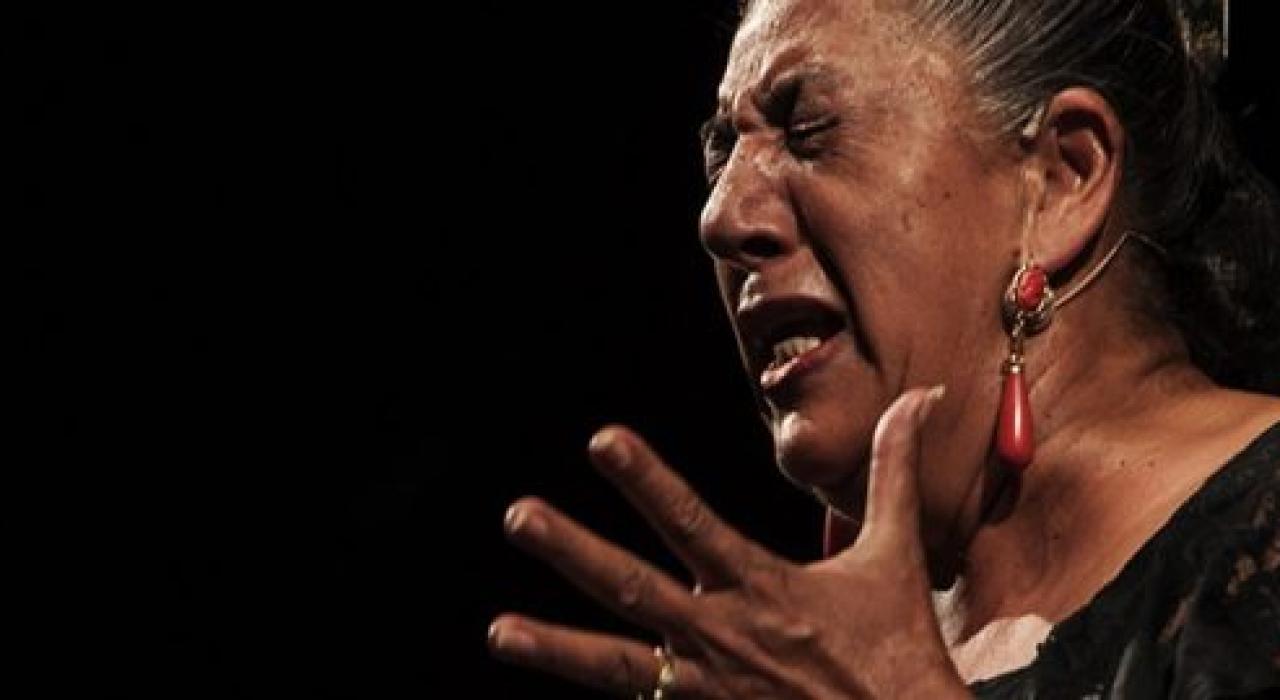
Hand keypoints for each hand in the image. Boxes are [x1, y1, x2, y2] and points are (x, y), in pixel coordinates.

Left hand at [488, 386, 968, 698]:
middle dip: (572, 551)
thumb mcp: (893, 556)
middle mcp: (724, 637)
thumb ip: (892, 472)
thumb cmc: (896, 647)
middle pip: (634, 588)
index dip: (645, 481)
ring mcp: (708, 689)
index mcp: (762, 588)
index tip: (601, 441)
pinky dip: (606, 698)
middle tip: (517, 516)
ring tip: (497, 632)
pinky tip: (553, 673)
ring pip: (619, 666)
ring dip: (555, 649)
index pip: (692, 523)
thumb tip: (921, 397)